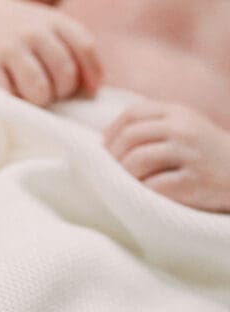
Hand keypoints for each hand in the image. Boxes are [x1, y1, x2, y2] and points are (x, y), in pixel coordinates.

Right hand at [0, 0, 102, 106]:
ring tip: (31, 99)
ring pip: (39, 90)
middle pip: (64, 74)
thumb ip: (67, 48)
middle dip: (61, 92)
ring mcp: (9, 48)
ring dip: (39, 102)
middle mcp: (33, 32)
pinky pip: (9, 96)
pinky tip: (11, 99)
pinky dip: (13, 104)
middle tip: (50, 94)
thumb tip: (92, 89)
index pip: (84, 47)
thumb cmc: (12, 32)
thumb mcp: (42, 26)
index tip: (90, 92)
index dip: (91, 74)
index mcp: (52, 21)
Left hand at [104, 100, 229, 211]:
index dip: (111, 133)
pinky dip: (140, 194)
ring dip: (123, 178)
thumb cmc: (206, 155)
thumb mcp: (185, 129)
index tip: (104, 151)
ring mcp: (190, 155)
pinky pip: (153, 187)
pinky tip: (140, 198)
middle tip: (108, 174)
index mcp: (179, 113)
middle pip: (130, 137)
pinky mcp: (193, 182)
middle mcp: (183, 129)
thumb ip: (153, 126)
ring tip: (124, 187)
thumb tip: (105, 138)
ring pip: (137, 161)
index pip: (132, 114)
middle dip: (112, 158)